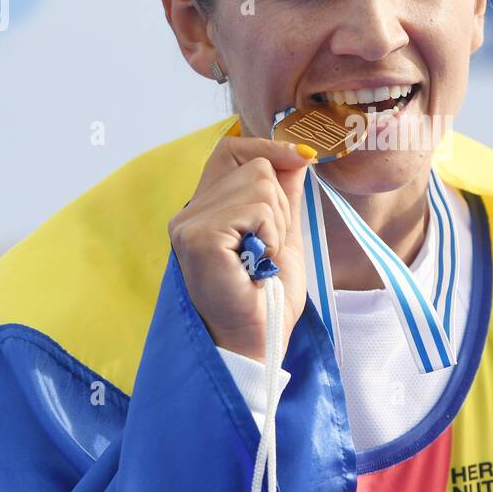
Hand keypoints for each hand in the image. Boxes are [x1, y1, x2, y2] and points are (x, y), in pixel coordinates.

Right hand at [169, 136, 315, 360]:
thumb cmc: (266, 301)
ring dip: (276, 225)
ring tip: (261, 260)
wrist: (257, 345)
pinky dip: (270, 235)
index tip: (303, 159)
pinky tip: (256, 264)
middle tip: (268, 250)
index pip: (230, 150)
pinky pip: (257, 207)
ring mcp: (189, 223)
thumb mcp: (282, 236)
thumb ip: (284, 197)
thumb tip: (297, 155)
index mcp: (204, 210)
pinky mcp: (199, 236)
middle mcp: (189, 213)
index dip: (267, 147)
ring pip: (261, 183)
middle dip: (280, 207)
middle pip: (255, 165)